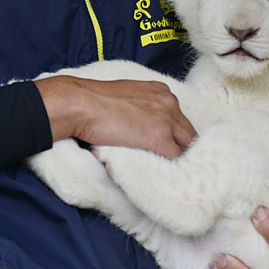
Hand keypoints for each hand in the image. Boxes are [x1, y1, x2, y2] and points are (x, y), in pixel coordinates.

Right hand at [35, 75, 196, 157]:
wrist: (80, 104)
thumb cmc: (93, 101)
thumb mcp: (125, 94)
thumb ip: (140, 106)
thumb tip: (140, 123)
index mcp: (161, 91)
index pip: (178, 118)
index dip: (174, 135)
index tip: (168, 147)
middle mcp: (170, 103)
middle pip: (187, 132)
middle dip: (181, 148)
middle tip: (172, 164)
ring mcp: (167, 121)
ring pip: (186, 147)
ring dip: (178, 160)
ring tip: (170, 173)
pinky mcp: (160, 139)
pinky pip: (176, 159)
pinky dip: (170, 169)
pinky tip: (164, 176)